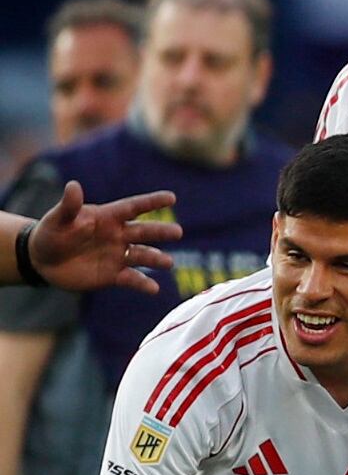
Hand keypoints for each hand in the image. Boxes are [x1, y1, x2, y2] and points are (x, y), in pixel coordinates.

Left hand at [21, 184, 179, 293]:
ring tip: (167, 262)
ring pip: (142, 255)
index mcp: (108, 218)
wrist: (43, 261)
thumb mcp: (57, 219)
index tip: (172, 198)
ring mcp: (118, 255)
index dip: (152, 202)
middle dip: (160, 232)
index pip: (133, 208)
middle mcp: (118, 235)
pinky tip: (154, 289)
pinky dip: (144, 284)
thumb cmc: (51, 234)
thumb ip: (69, 206)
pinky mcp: (114, 275)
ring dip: (156, 258)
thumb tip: (73, 185)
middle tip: (177, 232)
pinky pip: (132, 279)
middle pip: (143, 232)